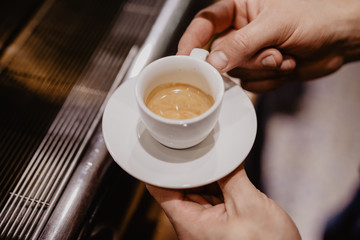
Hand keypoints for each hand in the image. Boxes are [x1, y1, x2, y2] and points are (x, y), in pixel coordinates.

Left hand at [146, 164, 300, 239]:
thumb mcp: (250, 205)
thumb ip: (232, 176)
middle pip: (179, 189)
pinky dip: (216, 184)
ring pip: (196, 192)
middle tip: (200, 147)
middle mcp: (192, 225)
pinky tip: (224, 173)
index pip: (161, 191)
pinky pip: (210, 198)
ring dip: (205, 176)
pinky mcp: (217, 222)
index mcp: (191, 224)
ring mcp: (205, 224)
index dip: (162, 169)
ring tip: (216, 159)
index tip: (167, 150)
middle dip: (191, 169)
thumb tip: (224, 154)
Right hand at [178, 0, 359, 91]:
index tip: (182, 59)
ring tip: (283, 56)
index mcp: (238, 9)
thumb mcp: (275, 25)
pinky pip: (250, 84)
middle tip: (270, 53)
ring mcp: (248, 53)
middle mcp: (239, 32)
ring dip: (261, 69)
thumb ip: (241, 43)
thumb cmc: (315, 17)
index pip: (204, 24)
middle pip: (219, 55)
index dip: (190, 41)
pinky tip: (286, 65)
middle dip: (245, 60)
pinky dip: (269, 80)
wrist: (340, 40)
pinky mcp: (259, 70)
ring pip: (235, 73)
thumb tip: (213, 61)